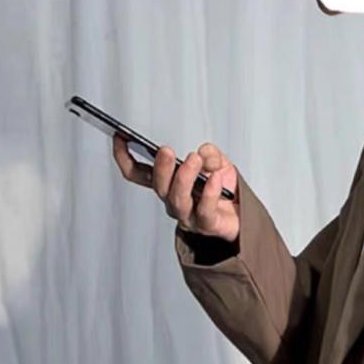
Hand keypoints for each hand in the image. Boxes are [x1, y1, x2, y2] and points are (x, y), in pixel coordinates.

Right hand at [112, 134, 239, 242]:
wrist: (243, 214)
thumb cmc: (223, 190)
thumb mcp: (217, 162)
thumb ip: (210, 154)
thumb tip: (204, 153)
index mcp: (167, 183)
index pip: (137, 173)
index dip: (124, 157)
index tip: (120, 137)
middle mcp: (173, 201)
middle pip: (158, 187)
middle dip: (161, 168)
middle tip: (167, 151)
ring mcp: (188, 215)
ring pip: (178, 199)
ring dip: (184, 177)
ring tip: (195, 160)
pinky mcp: (207, 225)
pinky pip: (205, 210)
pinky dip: (210, 192)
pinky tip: (216, 178)